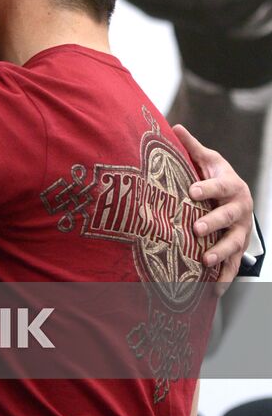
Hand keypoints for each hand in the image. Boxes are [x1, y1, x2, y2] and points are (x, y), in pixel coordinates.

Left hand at [174, 124, 252, 282]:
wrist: (239, 197)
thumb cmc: (218, 176)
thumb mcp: (208, 160)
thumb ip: (192, 147)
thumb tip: (174, 126)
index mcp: (231, 185)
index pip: (219, 186)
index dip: (207, 188)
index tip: (192, 190)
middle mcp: (240, 209)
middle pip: (227, 216)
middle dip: (213, 222)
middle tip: (197, 228)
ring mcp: (241, 230)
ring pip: (233, 243)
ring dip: (221, 253)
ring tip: (206, 261)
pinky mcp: (238, 248)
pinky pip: (234, 265)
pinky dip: (226, 278)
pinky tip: (215, 290)